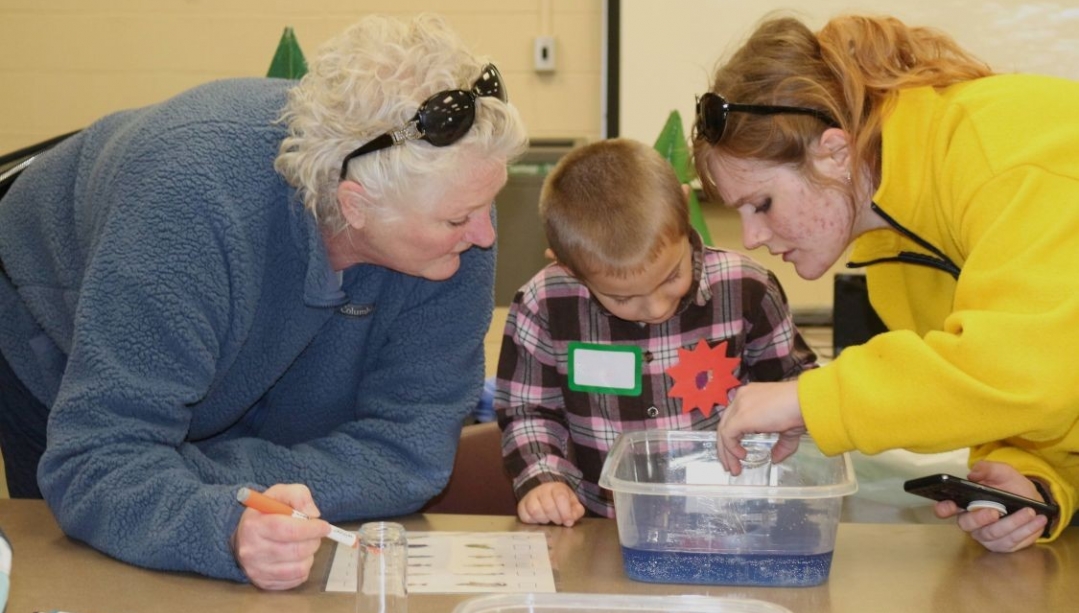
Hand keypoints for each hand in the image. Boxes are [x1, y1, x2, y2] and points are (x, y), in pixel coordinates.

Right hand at [231, 483, 328, 589]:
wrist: (244, 536)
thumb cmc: (266, 513)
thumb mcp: (279, 493)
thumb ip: (298, 495)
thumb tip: (313, 514)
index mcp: (254, 525)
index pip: (287, 530)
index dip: (311, 529)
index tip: (324, 526)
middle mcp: (251, 550)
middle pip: (295, 550)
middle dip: (313, 541)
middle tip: (316, 534)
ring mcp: (256, 569)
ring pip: (298, 567)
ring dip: (310, 555)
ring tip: (306, 544)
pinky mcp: (264, 582)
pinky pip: (296, 579)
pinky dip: (304, 568)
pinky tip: (299, 557)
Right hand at [517, 482, 584, 526]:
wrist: (544, 493)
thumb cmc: (560, 501)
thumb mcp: (572, 503)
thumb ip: (576, 511)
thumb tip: (571, 520)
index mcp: (557, 487)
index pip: (560, 497)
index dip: (565, 512)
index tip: (568, 522)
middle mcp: (542, 490)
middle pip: (548, 506)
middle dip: (556, 518)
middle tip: (559, 521)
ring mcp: (530, 497)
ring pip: (535, 511)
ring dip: (544, 520)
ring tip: (548, 520)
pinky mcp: (521, 506)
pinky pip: (525, 516)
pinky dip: (532, 522)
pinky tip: (538, 521)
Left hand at [716, 381, 804, 474]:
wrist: (805, 402)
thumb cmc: (800, 410)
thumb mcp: (788, 430)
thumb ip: (779, 445)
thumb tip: (774, 459)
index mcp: (750, 396)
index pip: (733, 417)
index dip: (732, 437)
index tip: (737, 453)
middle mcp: (741, 398)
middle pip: (725, 424)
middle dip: (726, 447)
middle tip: (731, 465)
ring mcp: (739, 405)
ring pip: (724, 431)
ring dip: (727, 452)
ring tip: (734, 468)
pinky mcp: (740, 417)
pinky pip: (727, 435)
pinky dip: (731, 448)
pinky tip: (741, 456)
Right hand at [933, 461, 1048, 552]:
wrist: (1033, 501)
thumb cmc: (1012, 487)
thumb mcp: (1003, 472)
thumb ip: (988, 468)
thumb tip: (974, 473)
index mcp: (965, 503)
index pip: (946, 509)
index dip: (944, 508)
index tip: (951, 505)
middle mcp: (972, 522)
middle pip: (968, 525)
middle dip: (981, 519)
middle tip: (996, 511)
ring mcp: (987, 536)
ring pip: (994, 534)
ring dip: (1013, 523)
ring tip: (1030, 512)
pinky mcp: (1004, 546)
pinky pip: (1012, 542)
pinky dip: (1027, 531)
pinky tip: (1038, 520)